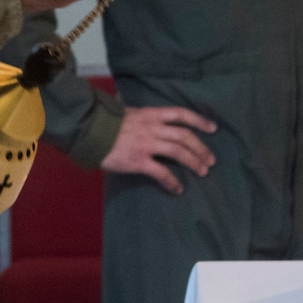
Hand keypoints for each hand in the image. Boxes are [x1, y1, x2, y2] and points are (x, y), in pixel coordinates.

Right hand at [101, 106, 216, 195]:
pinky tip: (178, 189)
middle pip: (185, 136)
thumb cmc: (107, 123)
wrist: (89, 131)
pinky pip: (161, 172)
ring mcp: (147, 144)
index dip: (200, 120)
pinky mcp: (139, 161)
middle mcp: (153, 128)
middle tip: (211, 160)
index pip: (181, 114)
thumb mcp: (129, 113)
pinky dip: (172, 181)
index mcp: (152, 114)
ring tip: (203, 171)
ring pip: (178, 152)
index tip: (213, 128)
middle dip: (201, 148)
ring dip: (194, 162)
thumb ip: (144, 118)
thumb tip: (152, 120)